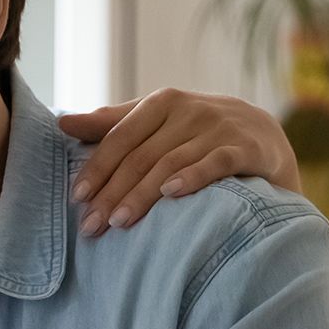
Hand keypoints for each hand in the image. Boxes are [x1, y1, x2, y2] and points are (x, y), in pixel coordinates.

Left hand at [57, 88, 300, 236]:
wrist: (266, 137)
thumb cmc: (198, 134)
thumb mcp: (157, 123)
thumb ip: (113, 124)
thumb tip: (62, 122)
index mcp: (162, 102)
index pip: (120, 137)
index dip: (97, 167)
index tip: (76, 198)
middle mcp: (190, 110)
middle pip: (142, 155)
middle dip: (112, 192)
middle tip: (91, 226)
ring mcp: (220, 127)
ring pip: (171, 162)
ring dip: (142, 194)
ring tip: (119, 223)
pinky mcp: (248, 147)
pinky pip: (217, 162)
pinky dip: (194, 176)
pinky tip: (171, 194)